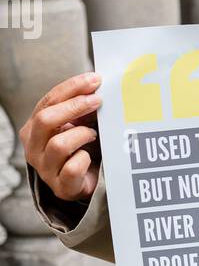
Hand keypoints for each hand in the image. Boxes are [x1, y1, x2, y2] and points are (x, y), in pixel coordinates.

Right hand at [19, 72, 102, 202]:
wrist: (83, 183)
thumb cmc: (79, 148)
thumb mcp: (75, 124)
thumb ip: (80, 107)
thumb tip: (95, 85)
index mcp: (33, 128)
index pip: (47, 101)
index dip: (71, 88)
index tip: (94, 80)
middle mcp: (33, 148)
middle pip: (45, 120)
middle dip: (74, 106)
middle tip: (97, 101)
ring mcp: (45, 169)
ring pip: (58, 144)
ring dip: (81, 134)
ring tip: (93, 134)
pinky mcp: (61, 186)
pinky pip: (72, 168)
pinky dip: (85, 159)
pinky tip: (90, 157)